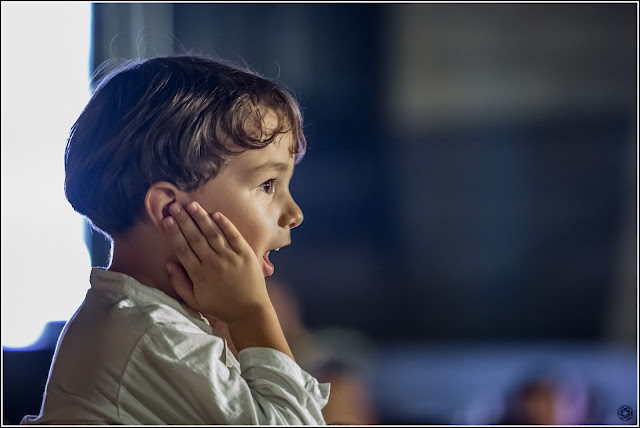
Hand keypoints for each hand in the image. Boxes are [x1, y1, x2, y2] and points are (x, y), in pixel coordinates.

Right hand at [163, 202, 270, 324]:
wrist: (249, 311)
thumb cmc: (220, 306)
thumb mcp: (194, 300)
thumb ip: (179, 282)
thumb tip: (169, 263)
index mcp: (199, 274)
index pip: (183, 248)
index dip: (174, 232)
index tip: (167, 219)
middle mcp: (213, 263)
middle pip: (195, 237)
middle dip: (184, 220)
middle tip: (175, 206)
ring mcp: (230, 257)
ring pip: (213, 233)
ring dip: (201, 218)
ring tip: (192, 205)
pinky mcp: (245, 254)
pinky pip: (234, 235)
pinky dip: (225, 224)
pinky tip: (216, 214)